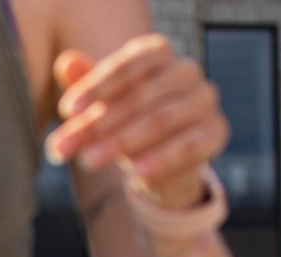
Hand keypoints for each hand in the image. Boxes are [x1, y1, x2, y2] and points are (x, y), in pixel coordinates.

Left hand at [46, 35, 228, 208]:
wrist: (160, 162)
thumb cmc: (125, 122)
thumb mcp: (102, 105)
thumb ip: (86, 85)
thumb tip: (66, 62)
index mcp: (159, 54)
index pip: (129, 65)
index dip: (98, 86)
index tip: (66, 110)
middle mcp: (186, 72)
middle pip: (140, 96)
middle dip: (98, 123)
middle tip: (64, 146)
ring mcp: (204, 100)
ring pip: (161, 120)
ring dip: (121, 142)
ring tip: (88, 161)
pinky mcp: (216, 131)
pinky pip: (188, 146)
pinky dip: (160, 160)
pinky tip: (135, 177)